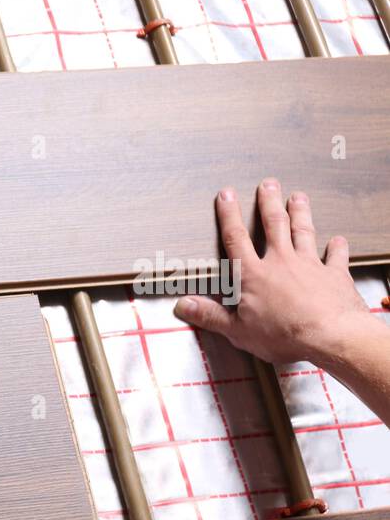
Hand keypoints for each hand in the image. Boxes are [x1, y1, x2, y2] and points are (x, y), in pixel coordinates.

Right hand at [173, 179, 373, 367]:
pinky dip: (337, 247)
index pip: (236, 238)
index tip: (226, 195)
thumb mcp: (237, 330)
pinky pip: (335, 255)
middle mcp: (281, 262)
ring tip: (298, 197)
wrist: (330, 334)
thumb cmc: (283, 334)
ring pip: (303, 232)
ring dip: (300, 213)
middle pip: (274, 225)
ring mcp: (310, 265)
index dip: (229, 215)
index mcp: (253, 275)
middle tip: (268, 184)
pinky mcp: (334, 274)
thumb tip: (182, 305)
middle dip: (269, 203)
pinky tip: (338, 239)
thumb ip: (210, 315)